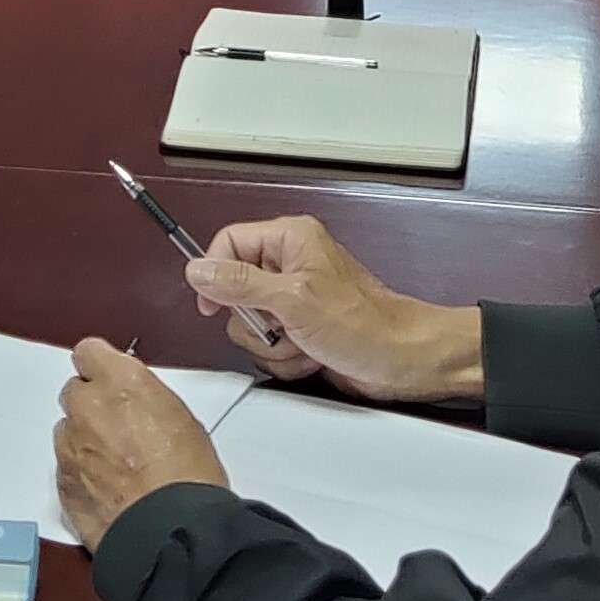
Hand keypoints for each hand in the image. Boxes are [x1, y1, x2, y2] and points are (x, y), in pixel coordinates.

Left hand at [53, 340, 226, 549]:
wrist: (172, 531)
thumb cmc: (188, 479)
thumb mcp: (181, 416)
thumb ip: (143, 395)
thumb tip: (133, 397)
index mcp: (120, 382)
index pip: (88, 352)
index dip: (99, 367)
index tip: (107, 377)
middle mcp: (88, 406)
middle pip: (74, 391)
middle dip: (92, 405)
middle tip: (118, 428)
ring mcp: (70, 444)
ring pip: (68, 430)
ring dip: (84, 440)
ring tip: (116, 465)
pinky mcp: (62, 480)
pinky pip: (65, 465)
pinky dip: (81, 472)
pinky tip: (109, 488)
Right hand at [178, 217, 476, 401]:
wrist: (401, 361)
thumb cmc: (363, 323)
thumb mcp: (293, 301)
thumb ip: (240, 284)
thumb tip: (198, 269)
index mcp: (289, 239)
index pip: (229, 243)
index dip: (215, 274)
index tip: (212, 306)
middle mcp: (290, 266)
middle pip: (235, 291)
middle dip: (256, 322)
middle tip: (281, 325)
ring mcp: (295, 301)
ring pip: (251, 326)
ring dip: (273, 345)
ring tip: (304, 343)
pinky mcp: (301, 330)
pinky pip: (269, 347)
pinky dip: (286, 358)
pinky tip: (311, 356)